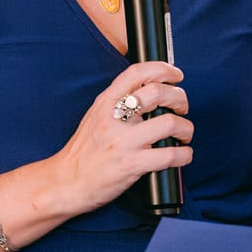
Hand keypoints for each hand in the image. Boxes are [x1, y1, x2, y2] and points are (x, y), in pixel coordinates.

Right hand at [53, 61, 192, 214]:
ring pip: (169, 123)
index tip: (176, 75)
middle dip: (180, 98)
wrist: (66, 182)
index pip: (137, 73)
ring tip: (183, 135)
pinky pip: (169, 155)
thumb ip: (118, 103)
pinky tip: (182, 155)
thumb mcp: (95, 117)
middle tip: (182, 108)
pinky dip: (184, 155)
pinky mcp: (131, 165)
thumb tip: (149, 94)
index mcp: (105, 103)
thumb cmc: (83, 152)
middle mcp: (114, 118)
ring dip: (185, 128)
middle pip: (158, 93)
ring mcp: (123, 142)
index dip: (163, 69)